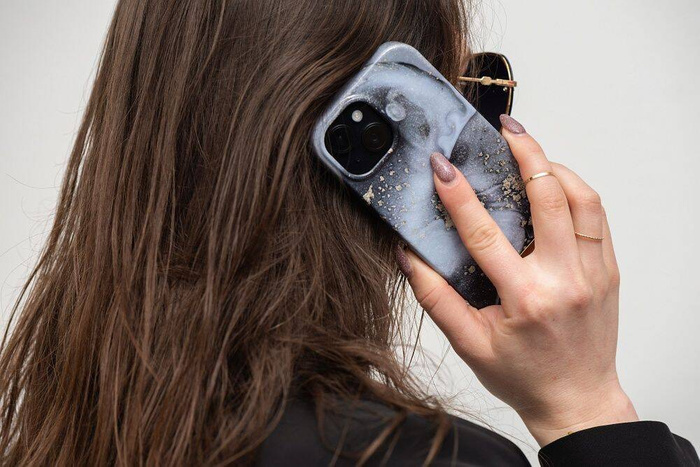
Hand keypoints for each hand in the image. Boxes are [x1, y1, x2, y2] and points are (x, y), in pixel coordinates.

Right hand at [396, 115, 637, 445]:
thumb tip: (408, 255)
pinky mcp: (608, 270)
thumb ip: (435, 297)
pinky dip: (575, 190)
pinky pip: (597, 216)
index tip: (442, 167)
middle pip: (549, 197)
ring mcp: (594, 272)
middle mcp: (566, 279)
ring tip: (529, 150)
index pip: (485, 234)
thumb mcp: (469, 343)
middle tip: (505, 129)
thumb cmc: (523, 376)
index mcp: (526, 298)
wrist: (577, 400)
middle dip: (524, 153)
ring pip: (582, 199)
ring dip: (554, 167)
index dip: (458, 196)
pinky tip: (554, 182)